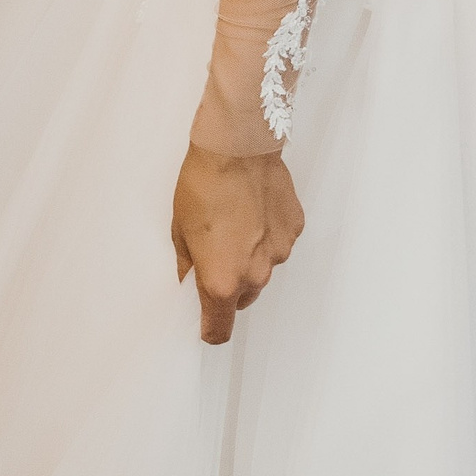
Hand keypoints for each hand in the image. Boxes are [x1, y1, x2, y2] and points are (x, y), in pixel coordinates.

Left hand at [171, 142, 303, 344]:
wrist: (238, 146)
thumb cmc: (204, 185)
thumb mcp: (180, 230)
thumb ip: (187, 265)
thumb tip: (190, 278)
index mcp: (222, 281)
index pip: (219, 329)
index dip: (210, 328)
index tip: (204, 320)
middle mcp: (256, 273)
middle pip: (243, 299)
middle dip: (228, 286)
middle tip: (214, 254)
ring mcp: (280, 251)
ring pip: (262, 270)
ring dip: (250, 258)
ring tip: (235, 224)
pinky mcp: (294, 229)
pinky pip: (278, 244)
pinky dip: (267, 236)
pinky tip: (253, 210)